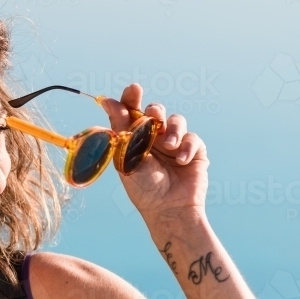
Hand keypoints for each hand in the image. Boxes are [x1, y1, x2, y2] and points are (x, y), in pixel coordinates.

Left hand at [101, 83, 208, 221]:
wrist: (168, 209)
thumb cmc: (143, 188)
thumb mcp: (127, 156)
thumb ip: (120, 127)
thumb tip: (105, 100)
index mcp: (134, 139)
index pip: (131, 112)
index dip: (131, 98)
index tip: (133, 89)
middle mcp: (154, 138)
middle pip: (154, 111)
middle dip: (154, 110)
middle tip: (153, 116)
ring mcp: (174, 143)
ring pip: (175, 120)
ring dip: (172, 129)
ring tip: (167, 146)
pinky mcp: (194, 151)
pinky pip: (192, 138)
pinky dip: (186, 146)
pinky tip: (181, 160)